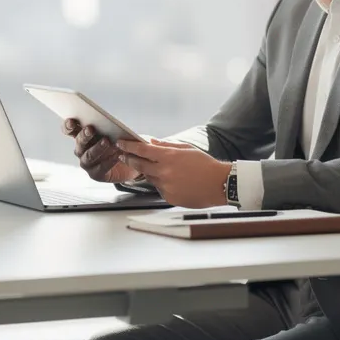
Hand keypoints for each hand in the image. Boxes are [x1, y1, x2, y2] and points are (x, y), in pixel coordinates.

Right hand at [63, 119, 139, 182]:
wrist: (128, 164)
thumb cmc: (118, 143)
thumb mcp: (113, 132)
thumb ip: (108, 126)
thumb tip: (109, 121)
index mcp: (82, 136)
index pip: (70, 130)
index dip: (68, 126)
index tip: (71, 121)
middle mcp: (81, 150)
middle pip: (79, 141)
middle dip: (84, 135)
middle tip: (91, 129)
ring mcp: (87, 163)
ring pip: (89, 155)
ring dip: (97, 148)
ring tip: (107, 142)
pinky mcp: (95, 174)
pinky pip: (100, 168)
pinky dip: (109, 161)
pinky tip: (117, 156)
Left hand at [115, 139, 231, 207]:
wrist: (220, 185)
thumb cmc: (205, 165)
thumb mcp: (187, 149)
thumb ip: (167, 146)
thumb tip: (152, 142)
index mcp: (169, 157)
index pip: (142, 150)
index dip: (128, 146)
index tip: (120, 144)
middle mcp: (164, 172)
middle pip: (139, 165)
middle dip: (129, 159)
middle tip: (123, 156)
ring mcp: (166, 186)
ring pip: (149, 177)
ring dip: (149, 172)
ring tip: (161, 169)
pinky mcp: (169, 197)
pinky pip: (159, 188)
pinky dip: (162, 183)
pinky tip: (175, 181)